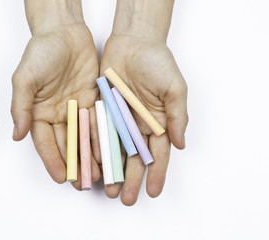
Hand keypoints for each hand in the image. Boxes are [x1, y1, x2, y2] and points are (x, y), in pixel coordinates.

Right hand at [11, 21, 101, 189]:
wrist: (64, 32)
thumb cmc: (41, 53)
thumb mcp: (25, 79)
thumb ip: (21, 107)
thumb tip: (16, 134)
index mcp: (39, 113)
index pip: (45, 142)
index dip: (53, 160)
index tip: (60, 177)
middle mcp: (58, 114)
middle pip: (66, 144)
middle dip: (74, 164)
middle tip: (82, 183)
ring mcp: (76, 109)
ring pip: (84, 137)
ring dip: (90, 156)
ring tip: (98, 174)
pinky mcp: (93, 100)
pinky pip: (98, 122)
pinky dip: (102, 137)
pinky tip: (108, 151)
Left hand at [100, 35, 187, 204]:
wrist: (134, 42)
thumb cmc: (158, 62)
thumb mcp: (174, 88)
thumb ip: (177, 116)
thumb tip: (180, 144)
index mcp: (157, 122)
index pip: (157, 154)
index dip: (156, 174)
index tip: (153, 192)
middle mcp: (137, 125)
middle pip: (133, 158)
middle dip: (130, 179)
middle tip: (124, 199)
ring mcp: (119, 119)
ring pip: (114, 150)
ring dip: (111, 170)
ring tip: (107, 189)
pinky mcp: (102, 110)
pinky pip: (98, 132)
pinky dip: (96, 148)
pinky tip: (93, 163)